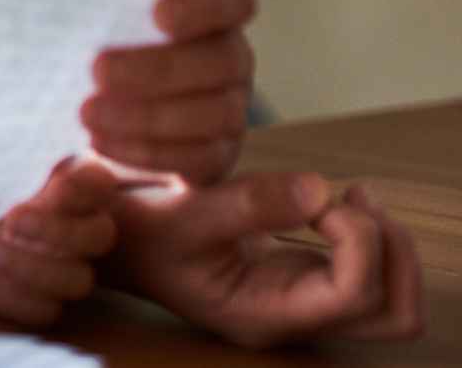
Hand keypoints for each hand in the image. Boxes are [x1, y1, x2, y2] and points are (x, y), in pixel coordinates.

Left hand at [0, 158, 118, 325]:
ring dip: (34, 268)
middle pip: (98, 236)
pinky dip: (16, 295)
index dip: (86, 186)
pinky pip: (44, 310)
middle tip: (12, 219)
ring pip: (77, 279)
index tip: (56, 182)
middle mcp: (65, 222)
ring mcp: (53, 265)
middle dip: (59, 230)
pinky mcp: (28, 300)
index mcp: (56, 177)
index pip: (97, 183)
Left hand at [82, 0, 254, 182]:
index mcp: (213, 12)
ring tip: (87, 112)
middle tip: (98, 69)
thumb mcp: (98, 12)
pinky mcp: (216, 154)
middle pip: (223, 61)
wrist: (100, 99)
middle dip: (160, 69)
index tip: (159, 13)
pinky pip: (196, 158)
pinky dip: (146, 151)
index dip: (203, 6)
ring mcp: (231, 108)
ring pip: (214, 114)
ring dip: (147, 117)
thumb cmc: (99, 38)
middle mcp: (231, 58)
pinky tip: (101, 140)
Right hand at [106, 172, 424, 347]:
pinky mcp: (299, 281)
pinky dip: (370, 237)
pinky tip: (336, 200)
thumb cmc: (139, 229)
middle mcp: (292, 318)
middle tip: (355, 199)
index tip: (316, 193)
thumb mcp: (182, 212)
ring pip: (390, 300)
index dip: (356, 237)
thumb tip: (320, 189)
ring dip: (387, 245)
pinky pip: (367, 277)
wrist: (113, 241)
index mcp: (264, 312)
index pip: (354, 293)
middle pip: (394, 313)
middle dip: (393, 251)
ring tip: (350, 195)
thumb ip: (248, 203)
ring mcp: (299, 303)